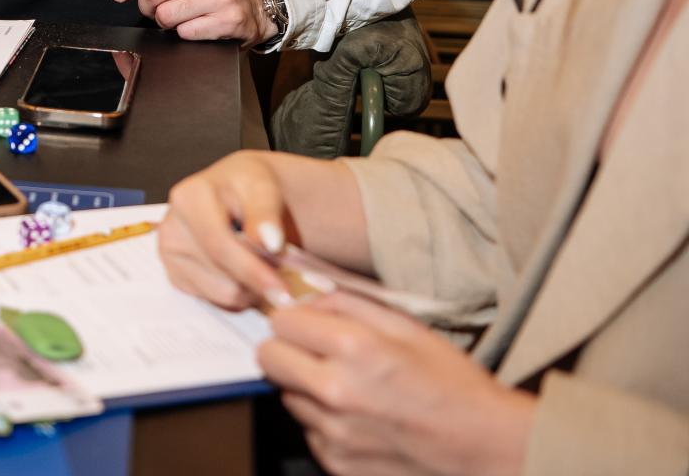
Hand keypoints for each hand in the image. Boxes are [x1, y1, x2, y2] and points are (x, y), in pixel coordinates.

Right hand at [159, 151, 295, 310]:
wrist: (237, 193)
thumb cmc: (250, 188)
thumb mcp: (264, 188)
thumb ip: (266, 213)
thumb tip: (269, 242)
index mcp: (187, 199)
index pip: (220, 246)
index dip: (253, 271)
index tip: (284, 290)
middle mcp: (170, 229)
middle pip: (223, 277)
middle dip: (258, 276)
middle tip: (279, 261)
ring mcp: (169, 256)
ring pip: (223, 295)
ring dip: (251, 286)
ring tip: (259, 259)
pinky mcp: (176, 277)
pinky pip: (218, 301)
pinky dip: (239, 290)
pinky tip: (241, 267)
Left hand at [264, 292, 534, 475]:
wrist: (487, 448)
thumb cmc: (452, 383)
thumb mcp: (406, 326)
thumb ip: (347, 303)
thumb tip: (304, 296)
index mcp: (353, 348)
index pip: (280, 322)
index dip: (293, 319)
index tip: (307, 324)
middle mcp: (335, 391)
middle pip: (268, 358)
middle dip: (287, 350)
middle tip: (316, 353)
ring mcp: (333, 432)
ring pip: (286, 395)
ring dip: (306, 388)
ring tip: (349, 388)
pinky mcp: (336, 462)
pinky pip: (308, 430)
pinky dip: (324, 422)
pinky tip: (360, 418)